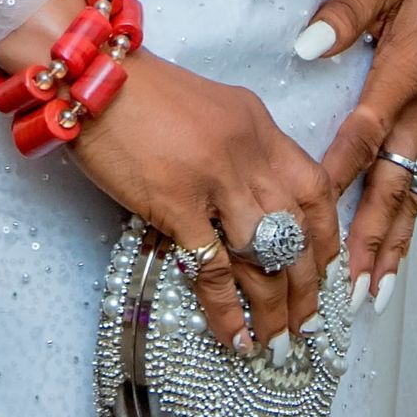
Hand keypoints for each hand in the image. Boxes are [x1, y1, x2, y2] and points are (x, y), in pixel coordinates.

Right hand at [0, 0, 338, 354]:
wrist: (89, 73)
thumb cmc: (139, 92)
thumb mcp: (208, 107)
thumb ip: (238, 148)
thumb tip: (251, 200)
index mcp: (258, 124)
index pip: (315, 188)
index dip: (327, 238)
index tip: (326, 271)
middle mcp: (247, 151)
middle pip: (298, 231)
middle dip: (308, 286)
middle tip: (308, 324)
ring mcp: (215, 178)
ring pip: (265, 257)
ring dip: (275, 309)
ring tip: (277, 343)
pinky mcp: (176, 202)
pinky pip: (214, 269)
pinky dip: (228, 310)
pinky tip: (234, 337)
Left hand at [298, 0, 416, 305]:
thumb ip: (343, 12)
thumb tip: (307, 46)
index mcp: (407, 68)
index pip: (366, 129)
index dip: (339, 169)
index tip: (314, 208)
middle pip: (395, 179)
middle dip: (375, 235)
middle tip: (355, 287)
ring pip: (412, 187)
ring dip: (395, 239)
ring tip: (377, 290)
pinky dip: (407, 214)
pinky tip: (395, 243)